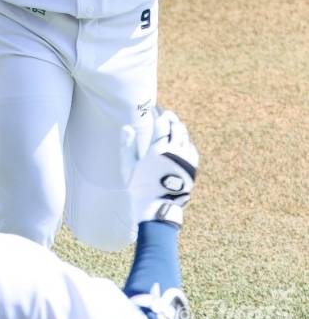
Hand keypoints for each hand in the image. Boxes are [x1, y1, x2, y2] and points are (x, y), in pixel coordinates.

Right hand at [122, 108, 198, 227]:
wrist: (156, 208)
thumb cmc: (138, 186)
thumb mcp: (128, 166)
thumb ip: (127, 145)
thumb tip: (127, 127)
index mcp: (158, 149)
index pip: (162, 123)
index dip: (159, 114)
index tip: (155, 109)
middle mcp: (174, 152)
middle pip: (176, 127)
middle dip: (170, 119)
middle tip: (165, 115)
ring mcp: (185, 160)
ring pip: (185, 136)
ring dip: (179, 129)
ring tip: (173, 126)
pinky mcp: (192, 168)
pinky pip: (191, 149)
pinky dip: (186, 142)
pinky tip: (181, 142)